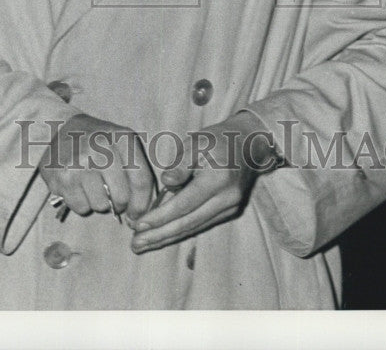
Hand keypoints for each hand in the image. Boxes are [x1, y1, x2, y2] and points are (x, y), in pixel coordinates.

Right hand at [39, 112, 154, 219]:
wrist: (63, 128)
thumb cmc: (100, 141)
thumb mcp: (123, 144)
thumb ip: (137, 174)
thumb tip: (137, 216)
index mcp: (122, 138)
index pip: (141, 180)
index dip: (141, 204)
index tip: (135, 213)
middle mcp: (100, 148)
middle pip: (121, 197)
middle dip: (119, 203)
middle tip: (112, 197)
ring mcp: (79, 162)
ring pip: (100, 205)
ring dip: (99, 202)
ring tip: (93, 186)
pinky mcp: (62, 177)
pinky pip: (80, 207)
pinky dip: (81, 202)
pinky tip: (79, 186)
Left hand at [129, 111, 276, 253]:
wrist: (249, 145)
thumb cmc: (218, 140)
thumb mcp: (197, 141)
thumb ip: (181, 163)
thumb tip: (166, 182)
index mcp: (218, 179)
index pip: (184, 204)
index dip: (160, 217)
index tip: (139, 225)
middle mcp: (227, 198)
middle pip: (188, 223)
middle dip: (160, 235)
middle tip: (135, 245)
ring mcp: (230, 208)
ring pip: (194, 228)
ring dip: (167, 238)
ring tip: (143, 245)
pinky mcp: (229, 213)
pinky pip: (200, 225)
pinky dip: (180, 232)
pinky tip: (162, 236)